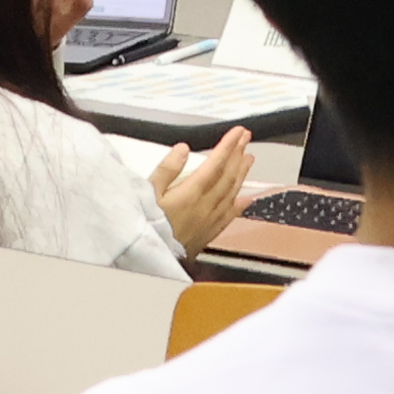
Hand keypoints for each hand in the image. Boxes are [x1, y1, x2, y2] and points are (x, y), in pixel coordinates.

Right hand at [150, 127, 256, 255]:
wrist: (145, 260)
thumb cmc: (143, 225)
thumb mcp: (146, 193)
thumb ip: (166, 170)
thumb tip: (182, 149)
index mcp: (190, 194)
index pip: (215, 165)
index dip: (228, 146)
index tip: (238, 132)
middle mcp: (204, 207)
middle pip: (227, 177)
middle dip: (238, 155)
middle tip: (246, 138)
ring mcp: (208, 222)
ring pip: (231, 194)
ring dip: (242, 174)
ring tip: (249, 158)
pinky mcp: (207, 234)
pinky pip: (229, 217)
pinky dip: (240, 205)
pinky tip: (247, 199)